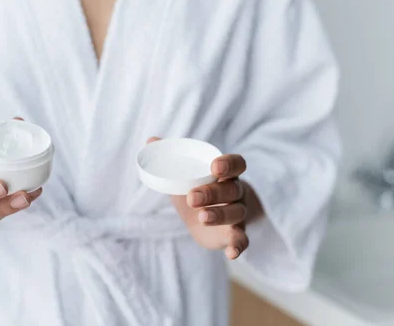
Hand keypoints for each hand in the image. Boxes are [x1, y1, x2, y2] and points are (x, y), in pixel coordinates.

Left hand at [148, 138, 261, 259]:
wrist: (207, 217)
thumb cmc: (198, 189)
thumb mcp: (185, 175)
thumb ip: (170, 158)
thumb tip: (151, 141)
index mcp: (226, 174)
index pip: (237, 164)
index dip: (229, 164)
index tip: (214, 167)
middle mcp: (236, 192)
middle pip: (232, 190)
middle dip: (213, 192)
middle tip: (192, 198)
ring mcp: (237, 214)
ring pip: (236, 213)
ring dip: (220, 215)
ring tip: (202, 217)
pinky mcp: (234, 235)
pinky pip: (242, 240)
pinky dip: (239, 246)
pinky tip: (231, 253)